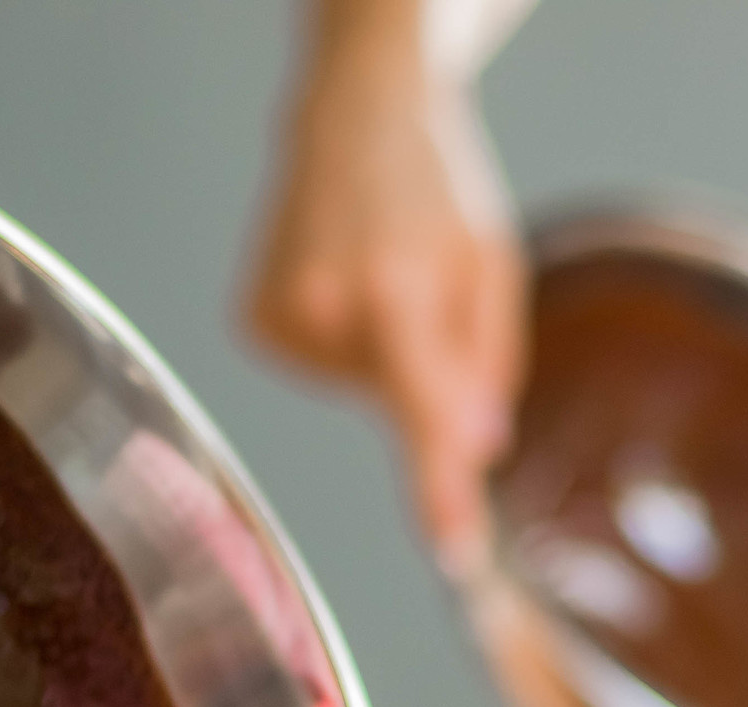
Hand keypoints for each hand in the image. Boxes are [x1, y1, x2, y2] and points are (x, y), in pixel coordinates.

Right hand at [244, 5, 521, 569]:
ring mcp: (279, 317)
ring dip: (385, 351)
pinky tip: (343, 286)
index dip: (440, 489)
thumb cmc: (435, 187)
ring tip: (379, 275)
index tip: (455, 552)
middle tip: (421, 286)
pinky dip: (346, 346)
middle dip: (429, 370)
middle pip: (401, 402)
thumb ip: (487, 366)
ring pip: (362, 389)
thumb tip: (473, 450)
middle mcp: (325, 309)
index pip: (423, 413)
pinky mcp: (255, 324)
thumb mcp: (492, 269)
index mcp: (394, 292)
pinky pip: (325, 372)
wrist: (357, 113)